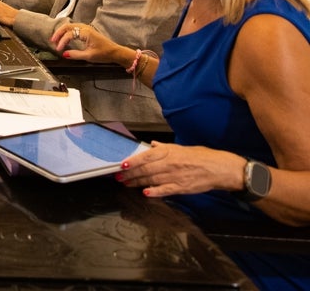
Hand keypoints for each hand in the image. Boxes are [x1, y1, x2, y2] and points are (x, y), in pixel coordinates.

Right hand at [50, 21, 120, 61]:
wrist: (115, 52)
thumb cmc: (104, 54)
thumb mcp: (89, 56)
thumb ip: (75, 55)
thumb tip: (64, 54)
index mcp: (86, 33)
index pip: (69, 35)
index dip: (62, 42)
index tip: (59, 49)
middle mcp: (85, 28)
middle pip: (67, 26)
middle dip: (58, 33)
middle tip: (52, 40)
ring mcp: (86, 28)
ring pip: (70, 26)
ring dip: (62, 32)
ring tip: (57, 39)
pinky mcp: (87, 31)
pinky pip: (74, 28)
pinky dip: (67, 32)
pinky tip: (65, 37)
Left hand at [118, 142, 245, 197]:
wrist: (220, 168)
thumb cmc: (201, 156)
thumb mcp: (181, 147)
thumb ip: (164, 148)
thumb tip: (152, 145)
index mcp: (169, 152)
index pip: (146, 156)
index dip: (133, 161)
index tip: (122, 165)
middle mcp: (170, 163)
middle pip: (146, 169)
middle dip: (130, 174)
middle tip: (118, 177)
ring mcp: (175, 176)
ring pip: (152, 180)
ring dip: (137, 182)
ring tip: (126, 184)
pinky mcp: (182, 188)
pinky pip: (165, 190)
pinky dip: (155, 191)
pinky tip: (145, 193)